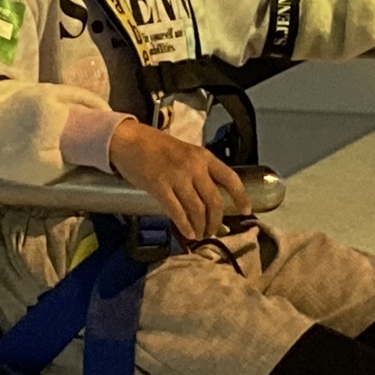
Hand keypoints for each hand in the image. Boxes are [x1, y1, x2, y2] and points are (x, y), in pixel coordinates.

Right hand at [108, 118, 249, 239]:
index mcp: (203, 156)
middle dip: (215, 220)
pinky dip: (184, 226)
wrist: (127, 140)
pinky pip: (176, 211)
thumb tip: (210, 195)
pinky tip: (188, 233)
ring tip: (200, 234)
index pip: (230, 178)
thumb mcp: (185, 152)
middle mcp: (193, 166)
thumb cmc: (155, 146)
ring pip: (196, 209)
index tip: (246, 211)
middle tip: (213, 231)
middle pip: (213, 200)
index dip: (241, 197)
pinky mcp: (159, 187)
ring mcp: (176, 177)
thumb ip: (198, 170)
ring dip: (200, 226)